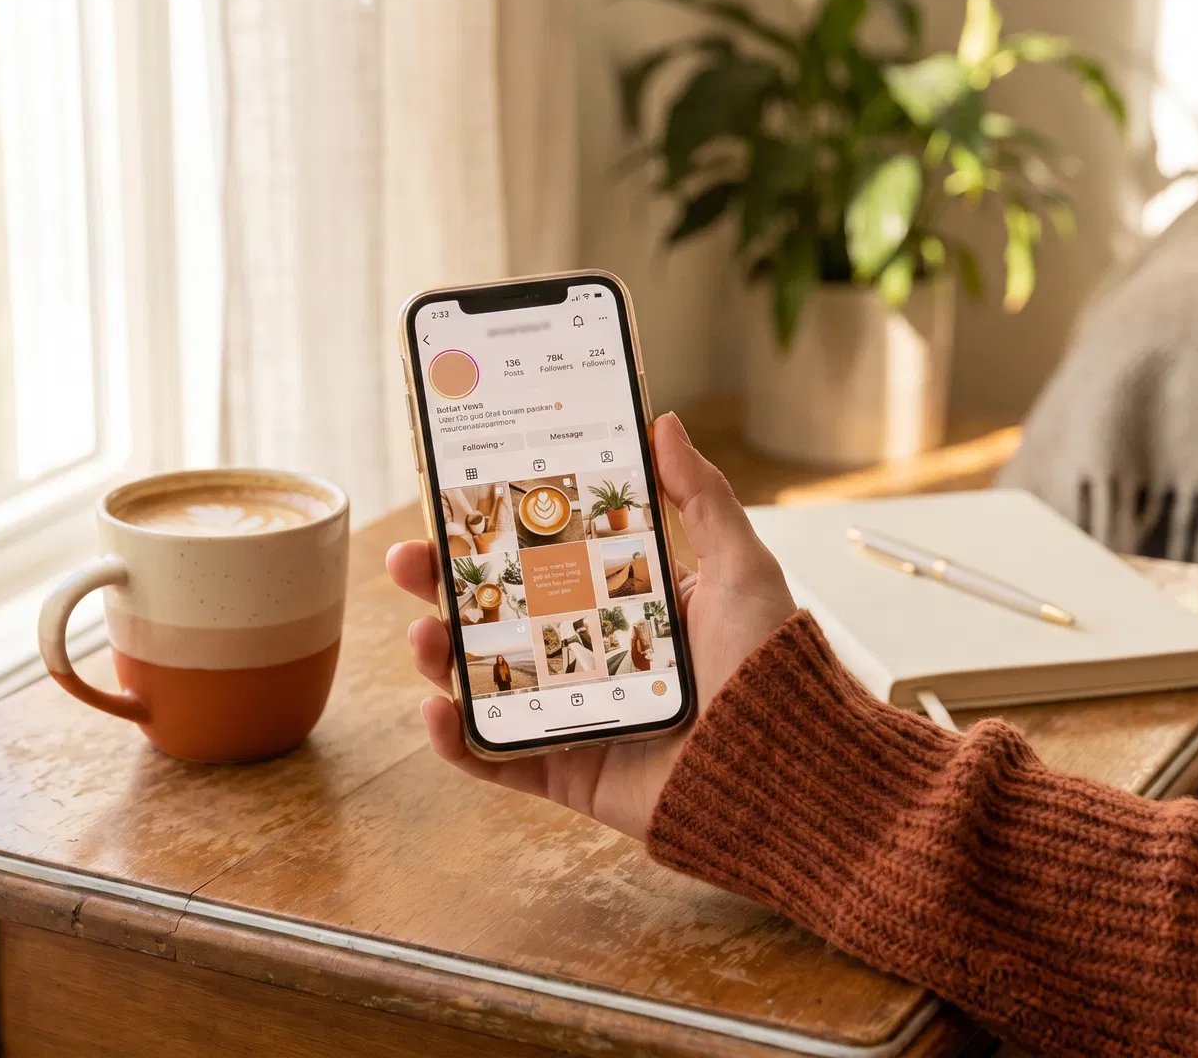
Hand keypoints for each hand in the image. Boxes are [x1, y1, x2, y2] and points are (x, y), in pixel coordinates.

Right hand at [385, 412, 795, 839]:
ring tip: (423, 633)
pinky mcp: (567, 773)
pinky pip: (497, 759)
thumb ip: (701, 497)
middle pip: (498, 614)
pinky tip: (436, 709)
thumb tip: (665, 422)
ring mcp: (574, 716)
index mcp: (629, 602)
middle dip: (443, 586)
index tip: (449, 501)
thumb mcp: (742, 568)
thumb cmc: (773, 669)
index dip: (493, 532)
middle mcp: (594, 656)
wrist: (788, 774)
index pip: (544, 558)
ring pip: (486, 682)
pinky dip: (456, 741)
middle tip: (408, 559)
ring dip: (439, 655)